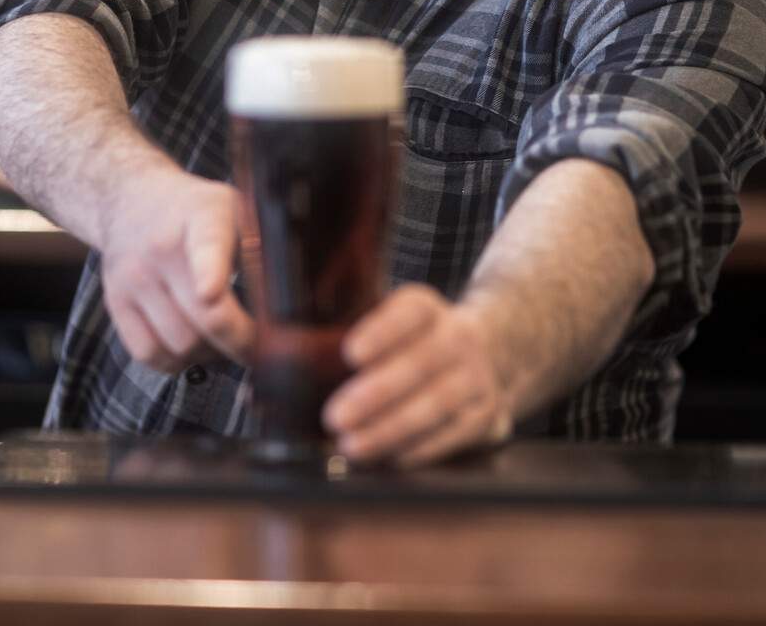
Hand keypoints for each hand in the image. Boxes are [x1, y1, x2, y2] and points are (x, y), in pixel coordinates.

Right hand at [96, 171, 255, 373]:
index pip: (205, 247)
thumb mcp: (236, 209)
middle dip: (240, 342)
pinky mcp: (115, 302)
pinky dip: (176, 361)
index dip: (208, 273)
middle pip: (202, 316)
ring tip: (223, 334)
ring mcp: (133, 277)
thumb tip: (295, 294)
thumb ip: (263, 245)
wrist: (132, 199)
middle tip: (262, 348)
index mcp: (202, 217)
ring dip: (209, 353)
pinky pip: (149, 355)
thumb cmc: (198, 213)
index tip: (212, 293)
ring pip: (180, 344)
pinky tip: (193, 342)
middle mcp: (161, 247)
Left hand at [322, 284, 513, 467]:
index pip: (408, 312)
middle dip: (376, 393)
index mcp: (426, 308)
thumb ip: (346, 337)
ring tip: (353, 445)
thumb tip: (274, 352)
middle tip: (335, 417)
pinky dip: (420, 448)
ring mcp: (476, 375)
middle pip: (420, 363)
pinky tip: (390, 457)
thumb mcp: (393, 323)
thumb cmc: (415, 343)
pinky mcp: (485, 412)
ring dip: (392, 427)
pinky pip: (454, 432)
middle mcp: (457, 336)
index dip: (381, 332)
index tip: (350, 354)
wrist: (491, 351)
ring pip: (437, 401)